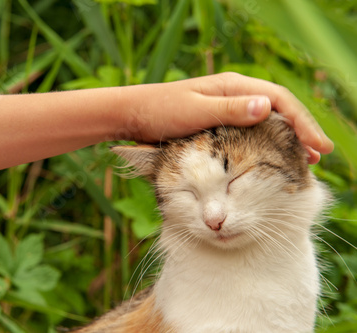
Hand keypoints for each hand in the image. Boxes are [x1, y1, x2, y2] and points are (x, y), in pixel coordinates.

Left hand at [118, 72, 332, 163]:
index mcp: (232, 86)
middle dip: (300, 130)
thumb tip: (267, 108)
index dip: (301, 121)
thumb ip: (229, 110)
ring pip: (265, 120)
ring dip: (286, 138)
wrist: (131, 115)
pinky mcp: (217, 122)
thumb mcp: (195, 112)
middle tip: (319, 155)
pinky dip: (266, 142)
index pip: (277, 100)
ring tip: (306, 158)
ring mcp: (226, 108)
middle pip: (277, 109)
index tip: (317, 145)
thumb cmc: (159, 111)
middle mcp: (233, 94)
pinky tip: (273, 155)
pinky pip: (250, 130)